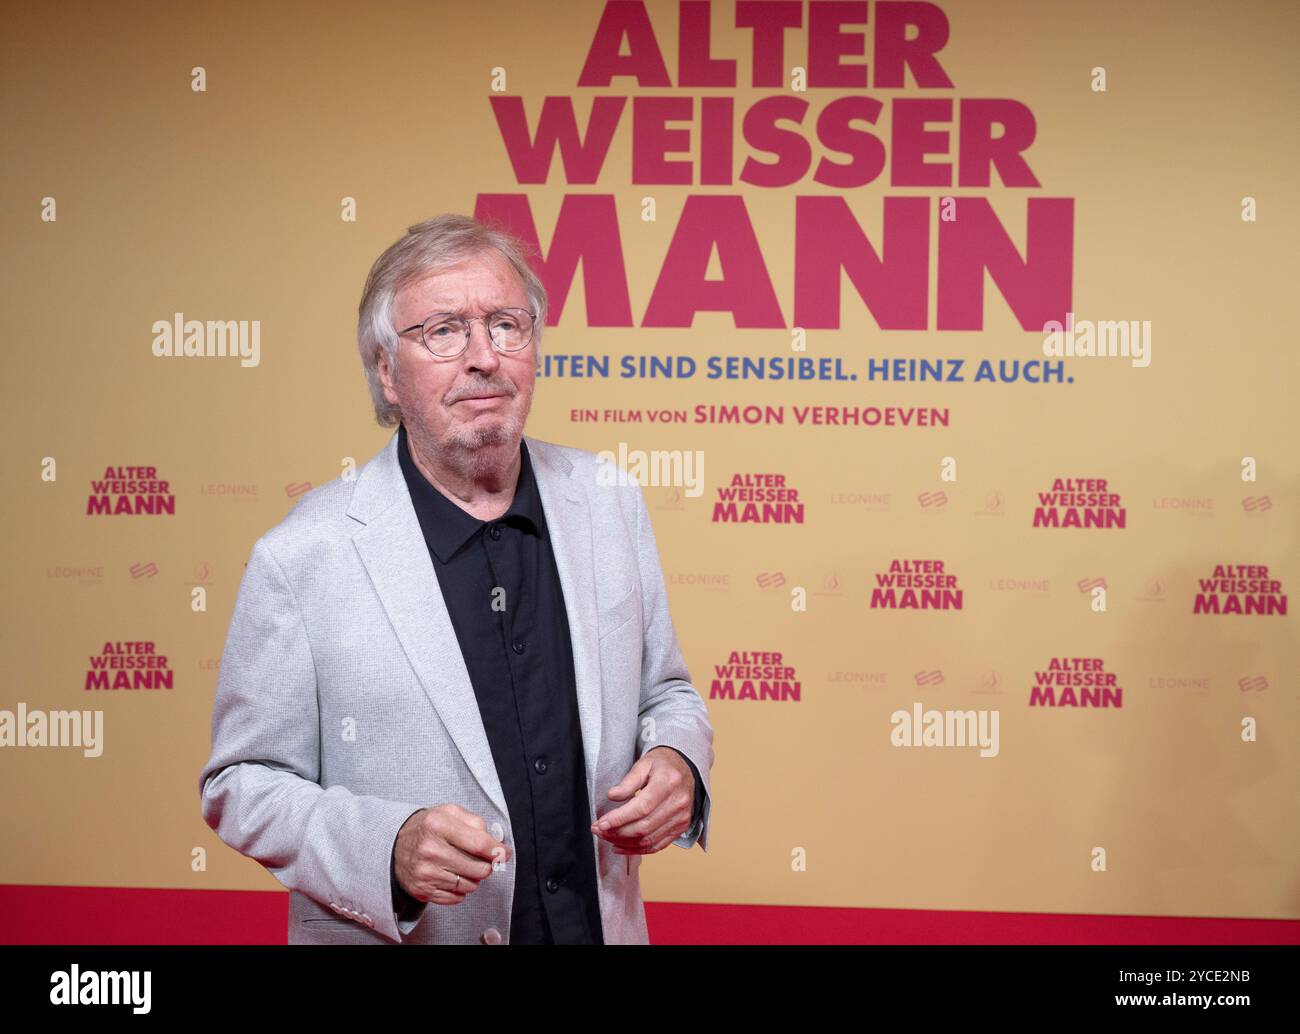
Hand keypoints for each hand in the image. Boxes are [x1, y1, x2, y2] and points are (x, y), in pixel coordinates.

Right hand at [393, 804, 510, 905]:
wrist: (394, 845)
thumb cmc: (427, 828)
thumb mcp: (449, 812)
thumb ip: (475, 822)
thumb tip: (495, 842)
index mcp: (438, 825)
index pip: (479, 844)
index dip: (497, 851)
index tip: (504, 853)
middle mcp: (430, 850)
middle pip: (478, 869)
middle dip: (486, 866)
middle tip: (481, 860)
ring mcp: (425, 872)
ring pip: (470, 885)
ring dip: (473, 878)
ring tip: (463, 867)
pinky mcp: (423, 890)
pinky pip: (456, 897)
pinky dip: (460, 890)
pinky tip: (452, 877)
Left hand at [590, 747, 693, 854]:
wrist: (686, 768)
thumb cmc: (663, 764)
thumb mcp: (644, 763)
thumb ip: (628, 781)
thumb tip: (612, 796)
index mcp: (668, 783)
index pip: (641, 808)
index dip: (619, 819)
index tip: (600, 823)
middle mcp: (678, 803)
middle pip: (644, 826)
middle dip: (617, 832)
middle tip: (598, 830)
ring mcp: (681, 818)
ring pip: (648, 839)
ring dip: (624, 843)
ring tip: (606, 837)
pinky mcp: (680, 828)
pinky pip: (657, 845)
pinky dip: (637, 850)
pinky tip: (621, 847)